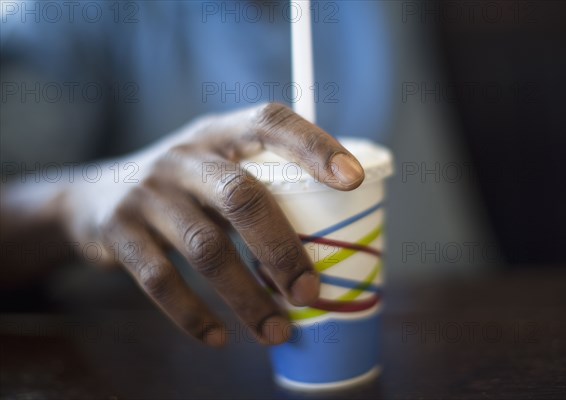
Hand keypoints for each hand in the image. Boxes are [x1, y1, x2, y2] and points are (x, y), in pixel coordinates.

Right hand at [55, 103, 364, 345]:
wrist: (94, 196)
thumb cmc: (185, 187)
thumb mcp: (216, 168)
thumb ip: (260, 188)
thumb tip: (333, 238)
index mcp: (219, 135)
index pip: (270, 122)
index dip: (313, 145)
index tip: (353, 179)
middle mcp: (184, 157)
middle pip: (242, 197)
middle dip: (283, 251)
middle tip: (310, 294)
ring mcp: (149, 194)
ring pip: (207, 249)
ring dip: (247, 298)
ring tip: (276, 332)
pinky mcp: (120, 233)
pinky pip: (161, 281)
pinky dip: (194, 315)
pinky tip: (219, 337)